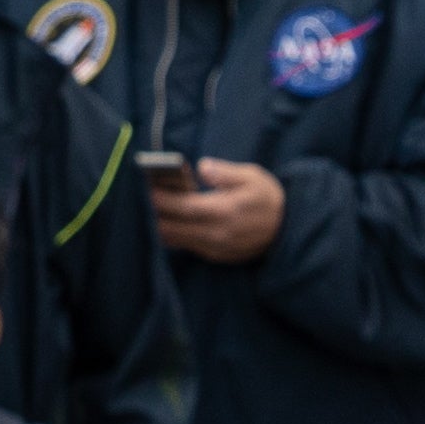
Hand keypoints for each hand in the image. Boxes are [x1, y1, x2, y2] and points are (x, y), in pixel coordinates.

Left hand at [150, 156, 284, 263]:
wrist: (286, 230)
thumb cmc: (267, 198)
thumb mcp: (252, 176)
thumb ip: (225, 173)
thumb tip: (202, 167)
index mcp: (224, 211)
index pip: (184, 207)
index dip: (161, 200)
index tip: (145, 189)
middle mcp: (216, 234)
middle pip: (172, 228)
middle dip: (153, 214)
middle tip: (137, 198)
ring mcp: (214, 248)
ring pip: (175, 240)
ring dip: (158, 226)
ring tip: (146, 209)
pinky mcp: (214, 256)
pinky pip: (185, 246)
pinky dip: (170, 235)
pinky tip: (163, 222)